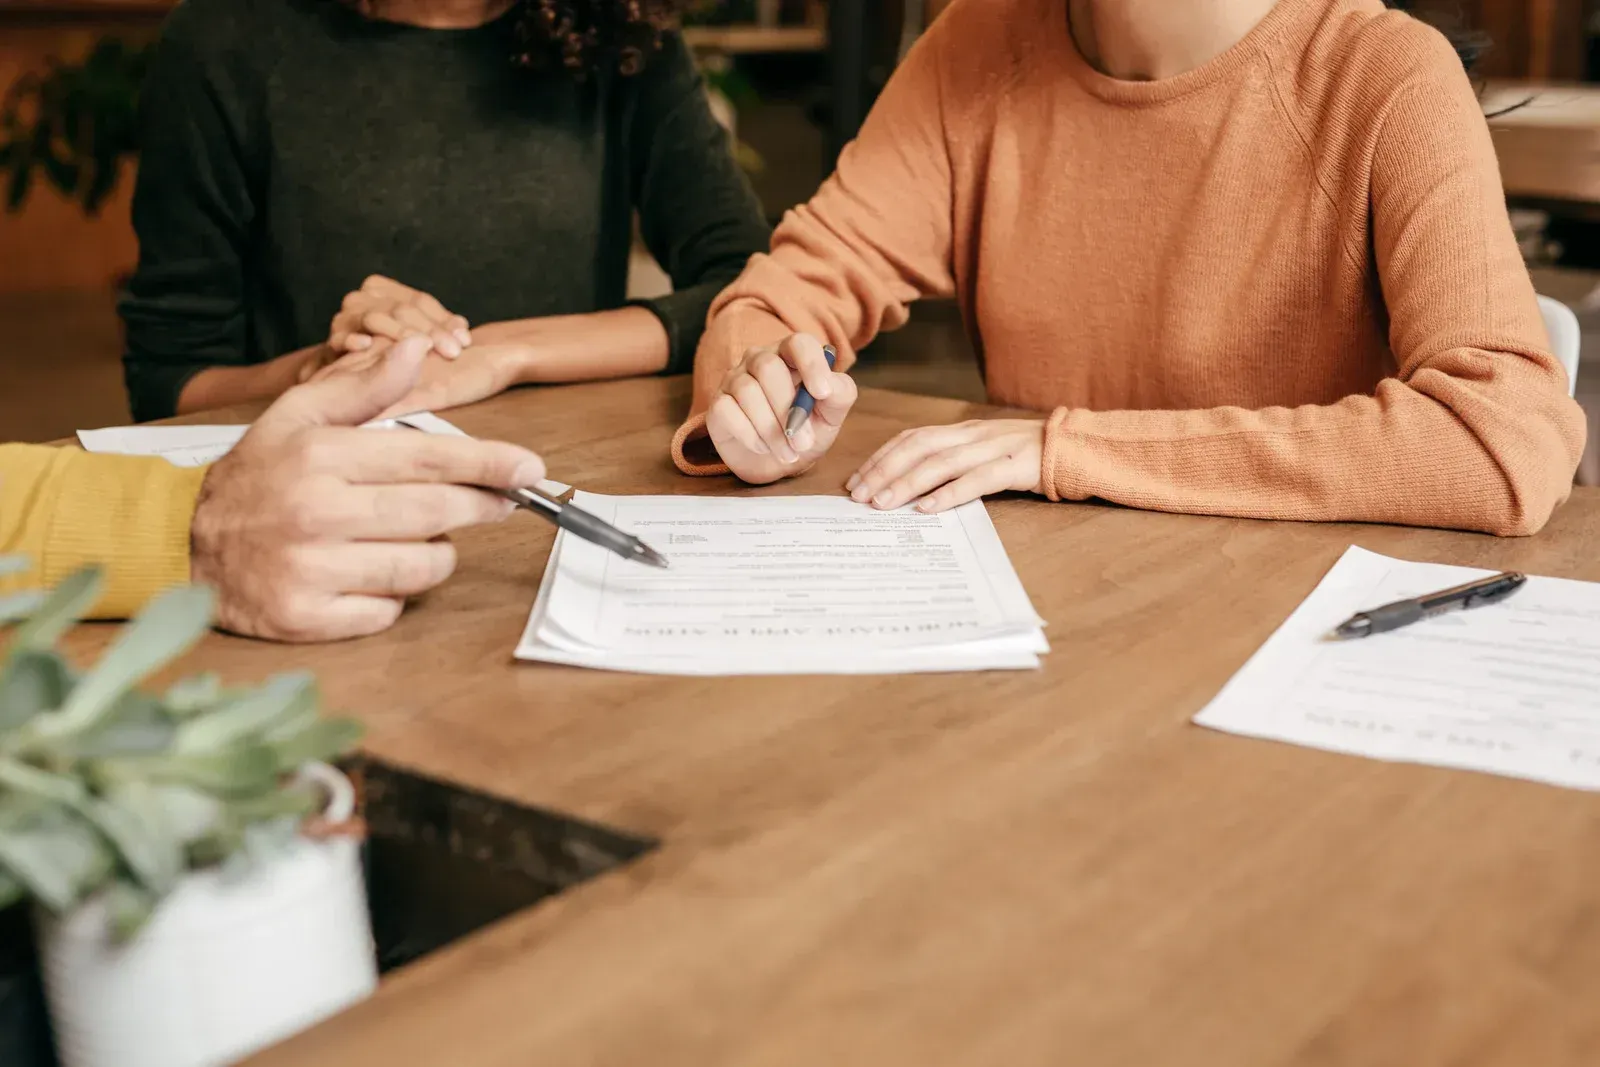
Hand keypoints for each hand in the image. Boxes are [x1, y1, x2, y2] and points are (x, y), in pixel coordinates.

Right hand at [190, 336, 547, 642]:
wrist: (180, 546)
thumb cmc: (254, 478)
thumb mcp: (296, 417)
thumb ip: (363, 388)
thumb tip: (416, 347)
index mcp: (320, 457)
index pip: (427, 459)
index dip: (488, 464)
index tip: (531, 468)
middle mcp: (316, 512)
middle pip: (436, 512)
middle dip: (480, 506)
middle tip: (499, 502)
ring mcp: (310, 570)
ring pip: (422, 566)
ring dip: (434, 553)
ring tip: (413, 536)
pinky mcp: (305, 619)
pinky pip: (387, 612)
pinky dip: (391, 597)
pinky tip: (369, 576)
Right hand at [327, 275, 471, 359]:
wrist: (342, 365)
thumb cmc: (385, 347)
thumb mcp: (415, 333)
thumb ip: (439, 328)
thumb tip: (463, 331)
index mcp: (381, 290)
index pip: (419, 301)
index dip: (444, 321)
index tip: (464, 341)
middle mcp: (361, 299)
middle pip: (400, 309)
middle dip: (430, 331)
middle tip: (453, 352)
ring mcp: (344, 318)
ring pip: (375, 319)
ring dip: (402, 334)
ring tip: (423, 349)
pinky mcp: (331, 341)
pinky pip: (340, 338)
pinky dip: (352, 340)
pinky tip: (366, 346)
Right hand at [704, 333, 857, 483]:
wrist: (779, 461)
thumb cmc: (807, 430)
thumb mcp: (831, 414)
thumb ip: (839, 394)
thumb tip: (829, 385)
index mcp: (791, 355)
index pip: (799, 343)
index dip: (811, 364)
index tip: (822, 393)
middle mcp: (760, 359)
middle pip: (768, 368)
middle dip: (788, 409)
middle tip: (804, 443)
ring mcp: (735, 379)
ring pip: (747, 392)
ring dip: (771, 429)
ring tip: (788, 453)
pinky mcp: (718, 404)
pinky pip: (727, 411)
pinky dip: (748, 434)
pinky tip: (763, 447)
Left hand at [846, 419, 1045, 513]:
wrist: (1079, 448)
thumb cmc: (1028, 457)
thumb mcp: (986, 454)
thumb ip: (956, 464)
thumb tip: (915, 490)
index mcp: (963, 431)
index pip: (912, 438)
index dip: (881, 458)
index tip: (856, 481)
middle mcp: (972, 435)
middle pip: (918, 447)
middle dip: (883, 470)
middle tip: (858, 496)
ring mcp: (994, 448)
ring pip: (941, 462)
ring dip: (907, 483)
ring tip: (882, 503)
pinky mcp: (1015, 466)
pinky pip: (977, 480)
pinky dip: (950, 494)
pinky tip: (928, 509)